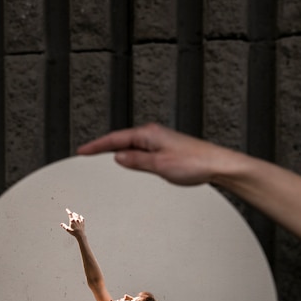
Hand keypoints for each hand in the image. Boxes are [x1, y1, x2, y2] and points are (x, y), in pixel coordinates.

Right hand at [60, 208, 85, 237]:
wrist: (80, 234)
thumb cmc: (74, 232)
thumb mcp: (68, 229)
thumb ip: (64, 226)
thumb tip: (61, 224)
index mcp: (72, 220)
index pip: (70, 214)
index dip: (68, 211)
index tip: (67, 209)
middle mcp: (76, 219)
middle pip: (74, 214)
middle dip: (72, 213)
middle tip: (71, 213)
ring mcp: (80, 221)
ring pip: (78, 215)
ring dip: (76, 214)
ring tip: (74, 213)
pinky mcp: (83, 222)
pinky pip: (82, 218)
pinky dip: (81, 216)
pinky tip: (80, 216)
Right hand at [77, 123, 235, 186]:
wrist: (218, 165)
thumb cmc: (195, 163)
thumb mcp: (160, 165)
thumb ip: (137, 162)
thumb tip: (118, 158)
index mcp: (149, 135)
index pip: (115, 139)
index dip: (96, 146)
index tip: (82, 150)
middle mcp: (154, 135)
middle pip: (121, 141)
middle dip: (103, 147)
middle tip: (87, 153)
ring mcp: (160, 142)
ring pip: (132, 146)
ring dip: (117, 152)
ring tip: (103, 158)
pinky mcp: (167, 150)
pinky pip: (142, 152)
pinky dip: (131, 157)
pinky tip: (130, 163)